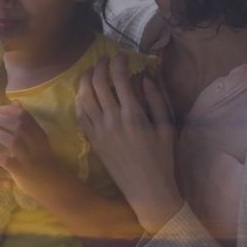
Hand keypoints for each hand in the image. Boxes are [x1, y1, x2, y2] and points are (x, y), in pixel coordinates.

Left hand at [0, 101, 64, 202]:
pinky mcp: (20, 170)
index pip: (25, 116)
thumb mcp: (37, 138)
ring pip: (13, 141)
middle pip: (18, 125)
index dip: (9, 109)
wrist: (53, 183)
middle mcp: (35, 144)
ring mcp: (28, 157)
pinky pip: (6, 160)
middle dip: (2, 118)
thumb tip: (15, 102)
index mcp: (39, 134)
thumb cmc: (42, 159)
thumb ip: (27, 122)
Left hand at [76, 53, 183, 233]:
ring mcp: (99, 131)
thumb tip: (145, 77)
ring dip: (86, 79)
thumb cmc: (163, 159)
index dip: (119, 62)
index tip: (123, 55)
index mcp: (133, 115)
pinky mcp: (93, 141)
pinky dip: (80, 99)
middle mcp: (112, 120)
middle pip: (99, 83)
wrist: (147, 190)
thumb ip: (156, 100)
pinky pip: (80, 115)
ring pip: (85, 97)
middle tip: (105, 58)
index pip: (120, 78)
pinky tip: (83, 92)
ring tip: (91, 70)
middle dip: (101, 65)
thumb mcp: (167, 127)